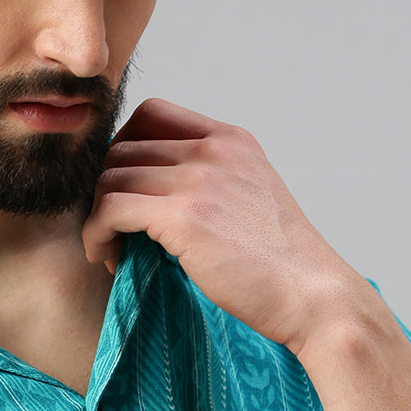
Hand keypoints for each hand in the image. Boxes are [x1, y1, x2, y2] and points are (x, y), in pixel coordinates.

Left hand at [82, 97, 360, 352]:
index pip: (151, 113)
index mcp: (231, 140)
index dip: (125, 148)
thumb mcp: (254, 196)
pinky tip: (108, 256)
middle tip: (114, 229)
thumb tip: (155, 193)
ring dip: (98, 215)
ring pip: (111, 177)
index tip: (126, 189)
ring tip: (112, 249)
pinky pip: (110, 209)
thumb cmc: (283, 263)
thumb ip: (214, 179)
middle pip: (123, 147)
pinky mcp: (184, 216)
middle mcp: (214, 150)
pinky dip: (96, 233)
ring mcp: (199, 179)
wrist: (314, 297)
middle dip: (106, 188)